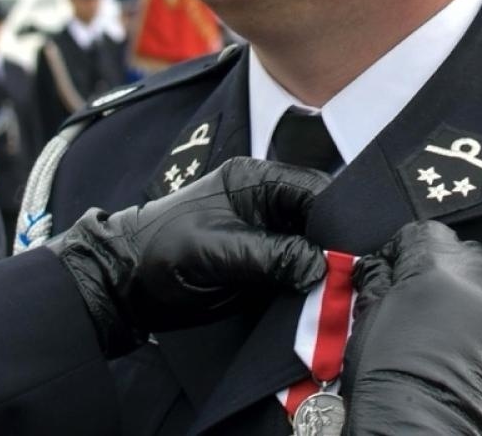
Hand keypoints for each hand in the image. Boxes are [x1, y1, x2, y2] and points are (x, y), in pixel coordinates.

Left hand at [48, 157, 328, 355]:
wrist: (126, 283)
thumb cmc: (162, 250)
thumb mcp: (217, 249)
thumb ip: (270, 254)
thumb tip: (321, 265)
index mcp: (255, 181)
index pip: (312, 189)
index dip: (336, 215)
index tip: (355, 246)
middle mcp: (265, 205)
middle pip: (317, 219)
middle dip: (334, 245)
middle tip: (355, 273)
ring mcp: (265, 236)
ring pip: (310, 248)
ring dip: (324, 269)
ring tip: (345, 290)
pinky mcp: (262, 266)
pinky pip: (295, 273)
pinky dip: (308, 287)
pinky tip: (323, 301)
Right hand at [343, 222, 481, 435]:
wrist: (426, 429)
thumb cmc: (388, 375)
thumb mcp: (367, 318)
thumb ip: (377, 280)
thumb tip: (379, 265)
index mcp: (437, 263)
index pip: (423, 233)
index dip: (403, 252)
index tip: (392, 273)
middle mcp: (481, 278)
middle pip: (461, 255)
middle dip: (441, 272)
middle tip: (420, 304)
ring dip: (470, 301)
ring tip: (447, 335)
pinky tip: (470, 356)